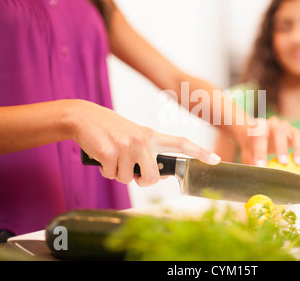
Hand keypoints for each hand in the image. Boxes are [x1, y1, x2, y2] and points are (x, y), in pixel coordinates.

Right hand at [67, 100, 220, 185]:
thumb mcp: (135, 136)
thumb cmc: (111, 130)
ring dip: (117, 172)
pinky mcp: (111, 153)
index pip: (181, 143)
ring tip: (112, 154)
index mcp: (152, 135)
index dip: (200, 152)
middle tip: (130, 170)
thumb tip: (158, 177)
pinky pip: (111, 175)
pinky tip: (102, 155)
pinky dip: (105, 170)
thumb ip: (149, 153)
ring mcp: (128, 147)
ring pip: (127, 179)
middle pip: (151, 178)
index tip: (216, 160)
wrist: (84, 117)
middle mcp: (143, 140)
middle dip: (140, 180)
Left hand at [237, 116, 299, 166]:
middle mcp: (274, 123)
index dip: (260, 151)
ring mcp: (286, 126)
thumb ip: (249, 162)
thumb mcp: (247, 153)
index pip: (259, 136)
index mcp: (259, 126)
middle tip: (283, 162)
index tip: (261, 166)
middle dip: (281, 147)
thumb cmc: (251, 146)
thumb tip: (253, 176)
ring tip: (299, 163)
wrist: (258, 134)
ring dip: (298, 148)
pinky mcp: (295, 132)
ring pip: (295, 134)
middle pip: (279, 131)